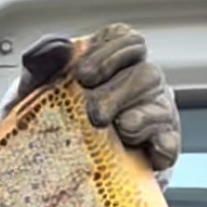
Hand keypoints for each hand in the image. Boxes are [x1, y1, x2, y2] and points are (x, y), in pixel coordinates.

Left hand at [11, 23, 179, 171]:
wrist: (46, 166)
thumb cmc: (48, 118)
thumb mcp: (37, 90)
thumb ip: (44, 63)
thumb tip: (55, 46)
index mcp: (114, 62)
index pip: (127, 41)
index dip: (110, 52)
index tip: (83, 74)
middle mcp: (138, 84)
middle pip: (145, 73)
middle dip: (118, 91)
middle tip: (93, 112)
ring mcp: (152, 115)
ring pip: (160, 107)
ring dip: (139, 117)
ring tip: (120, 127)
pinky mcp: (157, 148)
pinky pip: (169, 143)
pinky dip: (163, 145)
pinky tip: (150, 149)